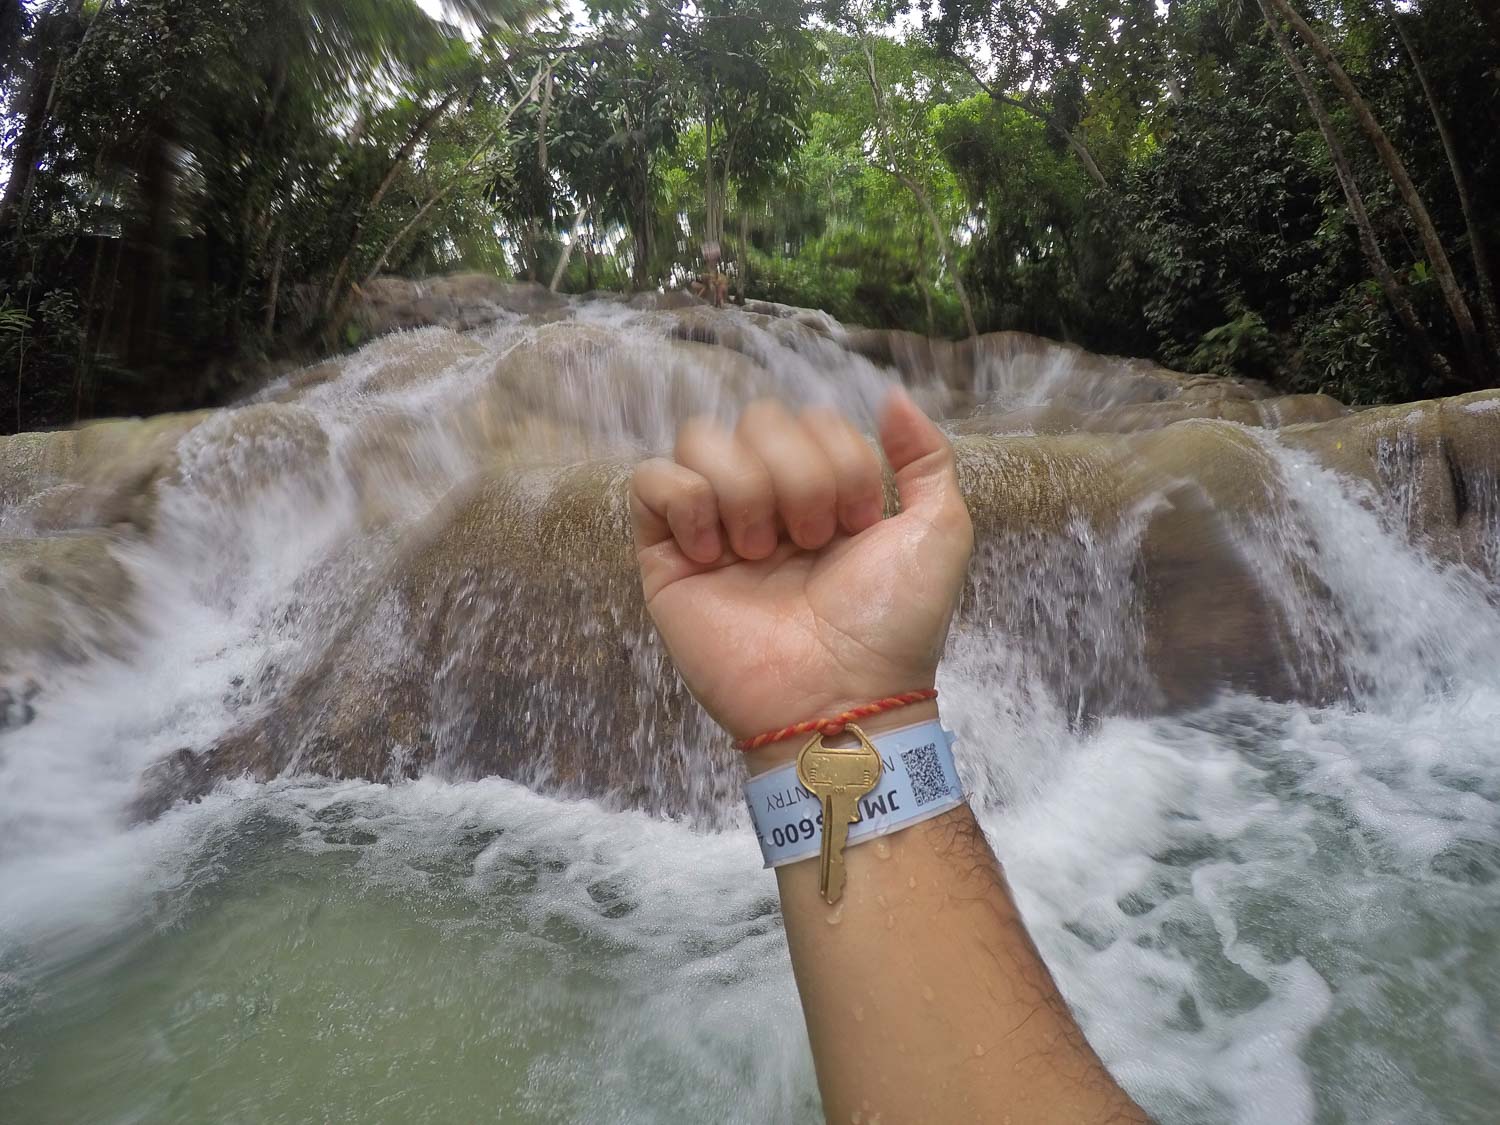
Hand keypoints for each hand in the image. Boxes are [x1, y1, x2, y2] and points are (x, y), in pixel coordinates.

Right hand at [629, 390, 972, 753]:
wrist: (842, 696)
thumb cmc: (894, 625)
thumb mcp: (940, 530)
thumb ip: (926, 455)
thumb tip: (892, 394)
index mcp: (824, 490)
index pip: (812, 417)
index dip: (841, 460)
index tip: (858, 524)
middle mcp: (767, 499)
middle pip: (758, 418)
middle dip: (797, 474)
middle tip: (813, 542)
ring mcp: (713, 525)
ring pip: (702, 437)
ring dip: (743, 488)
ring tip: (763, 551)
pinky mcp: (666, 557)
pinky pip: (650, 480)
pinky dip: (685, 501)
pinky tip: (714, 552)